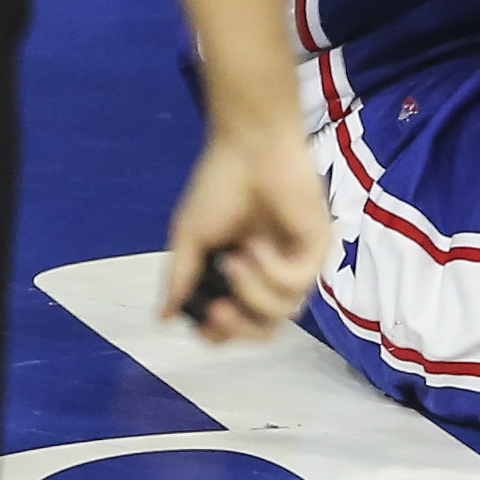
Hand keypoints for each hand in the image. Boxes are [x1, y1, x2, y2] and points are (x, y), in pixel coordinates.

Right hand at [162, 116, 326, 344]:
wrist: (249, 146)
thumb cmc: (220, 183)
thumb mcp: (190, 237)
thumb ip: (181, 278)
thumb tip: (162, 318)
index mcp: (240, 274)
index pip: (236, 325)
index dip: (220, 333)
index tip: (203, 317)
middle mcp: (271, 273)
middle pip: (263, 330)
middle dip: (238, 329)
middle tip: (218, 311)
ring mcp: (296, 261)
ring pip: (281, 313)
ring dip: (252, 291)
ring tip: (235, 258)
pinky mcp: (317, 248)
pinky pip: (297, 283)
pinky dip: (272, 270)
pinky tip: (257, 243)